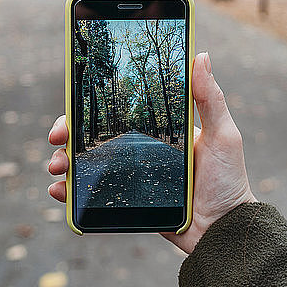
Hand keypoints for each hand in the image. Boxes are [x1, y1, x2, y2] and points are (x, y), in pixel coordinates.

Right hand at [47, 52, 256, 253]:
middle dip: (69, 131)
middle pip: (94, 134)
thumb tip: (201, 56)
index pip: (119, 109)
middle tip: (58, 135)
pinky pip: (92, 194)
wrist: (224, 231)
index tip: (73, 98)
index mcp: (157, 128)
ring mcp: (130, 174)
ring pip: (86, 161)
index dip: (93, 104)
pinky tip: (60, 191)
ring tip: (58, 166)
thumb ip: (211, 99)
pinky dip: (71, 191)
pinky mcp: (126, 200)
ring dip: (64, 159)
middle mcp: (139, 148)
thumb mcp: (223, 134)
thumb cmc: (227, 179)